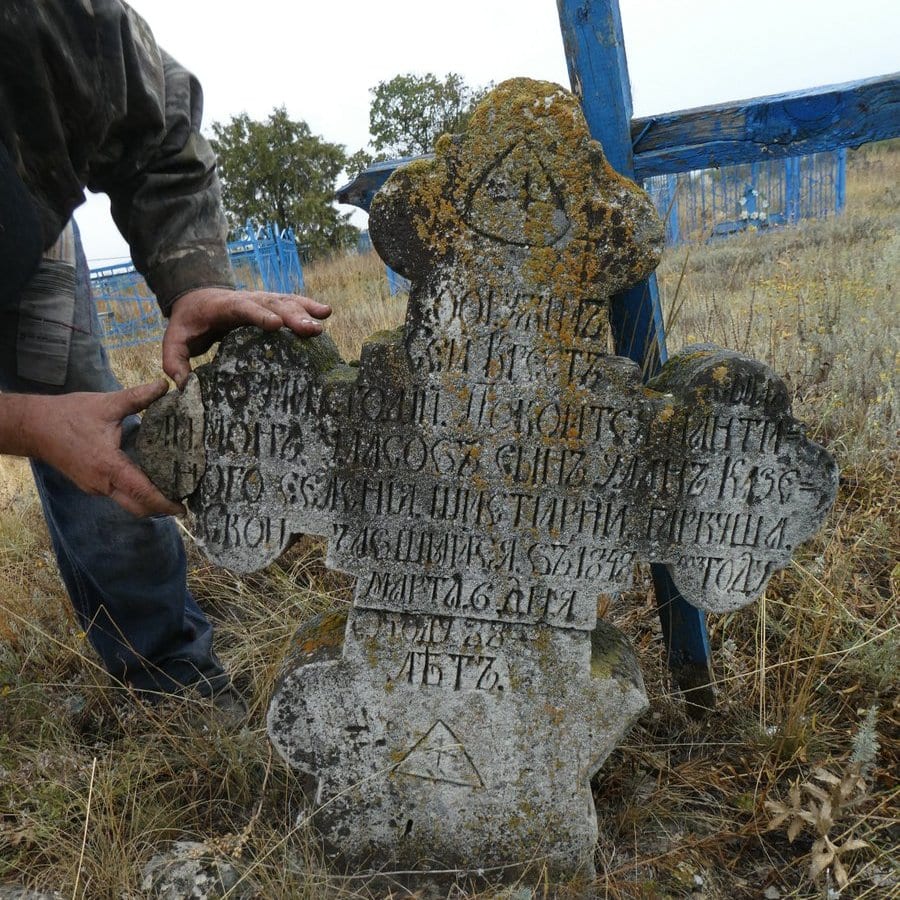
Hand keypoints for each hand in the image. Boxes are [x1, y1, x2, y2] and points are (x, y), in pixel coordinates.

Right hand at [25, 381, 183, 517]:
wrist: (33, 426)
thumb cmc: (69, 415)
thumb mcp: (107, 404)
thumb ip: (138, 397)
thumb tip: (165, 385)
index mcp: (108, 466)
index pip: (143, 493)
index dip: (165, 503)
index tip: (184, 507)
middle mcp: (102, 483)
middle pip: (137, 507)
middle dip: (161, 507)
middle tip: (183, 500)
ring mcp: (95, 487)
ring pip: (127, 503)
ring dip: (148, 501)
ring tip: (171, 488)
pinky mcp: (91, 485)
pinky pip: (117, 495)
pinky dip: (135, 493)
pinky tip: (149, 478)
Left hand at [162, 287, 331, 387]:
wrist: (196, 296)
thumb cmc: (188, 322)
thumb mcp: (174, 340)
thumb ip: (174, 361)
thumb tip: (183, 385)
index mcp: (223, 307)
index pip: (243, 309)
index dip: (260, 316)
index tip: (277, 326)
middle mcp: (246, 300)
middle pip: (272, 304)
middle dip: (292, 316)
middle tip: (310, 330)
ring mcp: (260, 301)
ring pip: (285, 301)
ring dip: (304, 311)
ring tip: (323, 321)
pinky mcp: (270, 305)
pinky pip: (291, 303)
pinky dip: (308, 307)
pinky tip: (325, 313)